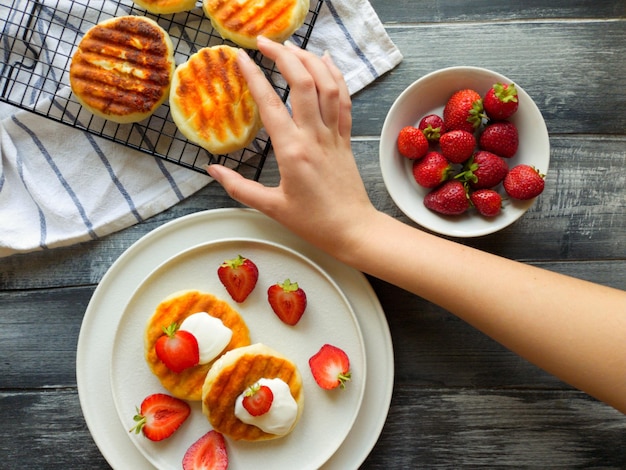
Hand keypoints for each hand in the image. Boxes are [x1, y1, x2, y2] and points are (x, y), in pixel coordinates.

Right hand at [207, 36, 377, 257]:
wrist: (353, 229)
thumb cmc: (313, 222)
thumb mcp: (271, 207)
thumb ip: (239, 188)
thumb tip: (213, 171)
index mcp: (293, 152)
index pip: (270, 105)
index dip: (254, 77)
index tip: (241, 57)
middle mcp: (315, 136)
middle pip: (303, 83)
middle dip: (283, 56)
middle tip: (264, 42)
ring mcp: (334, 135)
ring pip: (327, 85)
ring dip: (309, 60)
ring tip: (291, 47)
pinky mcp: (346, 138)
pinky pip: (344, 100)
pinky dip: (336, 76)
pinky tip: (326, 61)